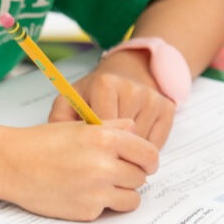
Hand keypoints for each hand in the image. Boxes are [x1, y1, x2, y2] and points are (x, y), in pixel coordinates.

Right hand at [0, 119, 158, 220]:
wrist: (13, 164)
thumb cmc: (43, 142)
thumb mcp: (81, 126)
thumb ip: (113, 127)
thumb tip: (135, 130)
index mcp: (105, 139)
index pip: (148, 153)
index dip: (148, 159)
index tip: (145, 162)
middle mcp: (104, 166)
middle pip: (141, 177)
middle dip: (131, 174)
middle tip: (115, 170)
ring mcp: (96, 191)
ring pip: (132, 198)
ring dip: (123, 192)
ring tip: (103, 183)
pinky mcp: (87, 211)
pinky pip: (109, 209)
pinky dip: (101, 203)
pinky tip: (82, 191)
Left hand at [49, 48, 176, 148]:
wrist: (129, 72)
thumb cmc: (96, 93)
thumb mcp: (72, 99)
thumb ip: (59, 119)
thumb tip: (55, 142)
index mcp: (106, 84)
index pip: (101, 130)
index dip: (94, 145)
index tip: (88, 148)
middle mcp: (133, 89)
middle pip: (122, 140)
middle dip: (111, 150)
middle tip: (102, 149)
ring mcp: (153, 99)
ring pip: (140, 145)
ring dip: (128, 151)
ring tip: (117, 140)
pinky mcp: (168, 109)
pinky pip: (157, 144)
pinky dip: (144, 148)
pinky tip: (134, 138)